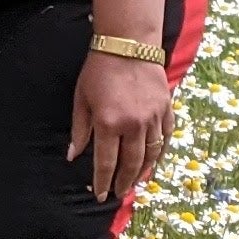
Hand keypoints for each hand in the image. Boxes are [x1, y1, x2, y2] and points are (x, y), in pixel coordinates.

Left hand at [70, 51, 174, 207]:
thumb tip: (72, 155)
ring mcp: (153, 117)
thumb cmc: (99, 69)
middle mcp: (133, 124)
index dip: (102, 182)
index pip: (106, 163)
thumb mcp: (81, 99)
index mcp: (108, 123)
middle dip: (123, 182)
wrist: (128, 43)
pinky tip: (155, 162)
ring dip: (143, 172)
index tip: (100, 195)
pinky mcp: (166, 109)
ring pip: (151, 155)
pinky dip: (161, 153)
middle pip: (130, 164)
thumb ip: (79, 130)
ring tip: (136, 183)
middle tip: (119, 194)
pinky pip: (166, 138)